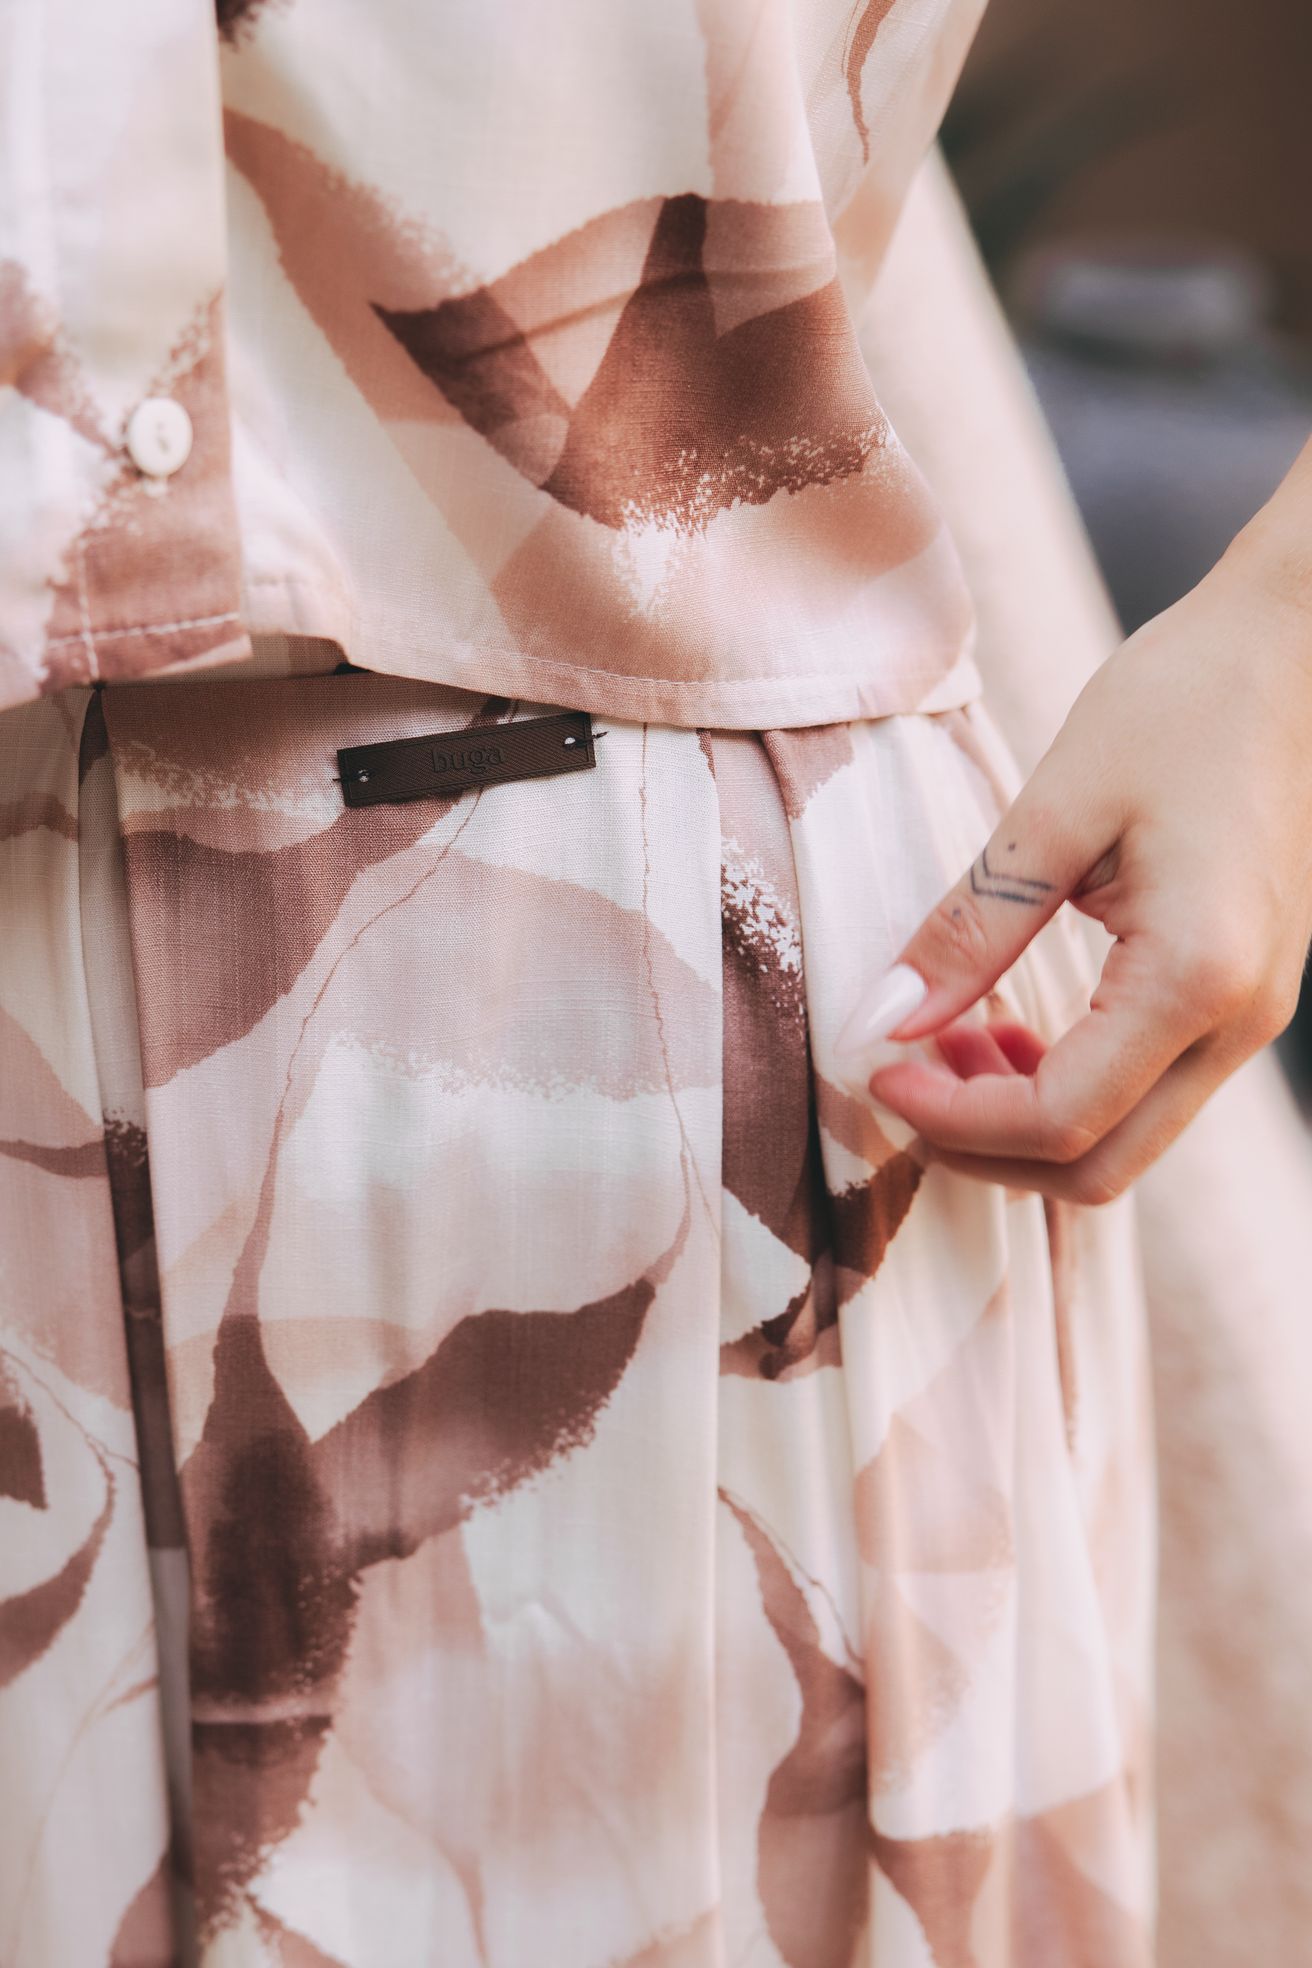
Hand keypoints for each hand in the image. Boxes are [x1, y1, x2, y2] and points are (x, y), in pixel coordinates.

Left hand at [833, 520, 1311, 1203]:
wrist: (1296, 646)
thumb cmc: (1183, 700)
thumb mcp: (1055, 808)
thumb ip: (970, 928)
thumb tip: (886, 1018)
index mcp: (1197, 975)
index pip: (1060, 1118)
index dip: (952, 1119)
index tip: (872, 1070)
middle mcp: (1240, 1019)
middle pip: (1100, 1166)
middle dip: (983, 1146)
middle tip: (898, 1077)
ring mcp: (1250, 1014)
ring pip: (1125, 1139)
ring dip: (1020, 1119)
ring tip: (938, 1046)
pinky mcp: (1240, 993)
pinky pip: (1147, 1086)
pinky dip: (1065, 1084)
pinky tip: (1000, 1026)